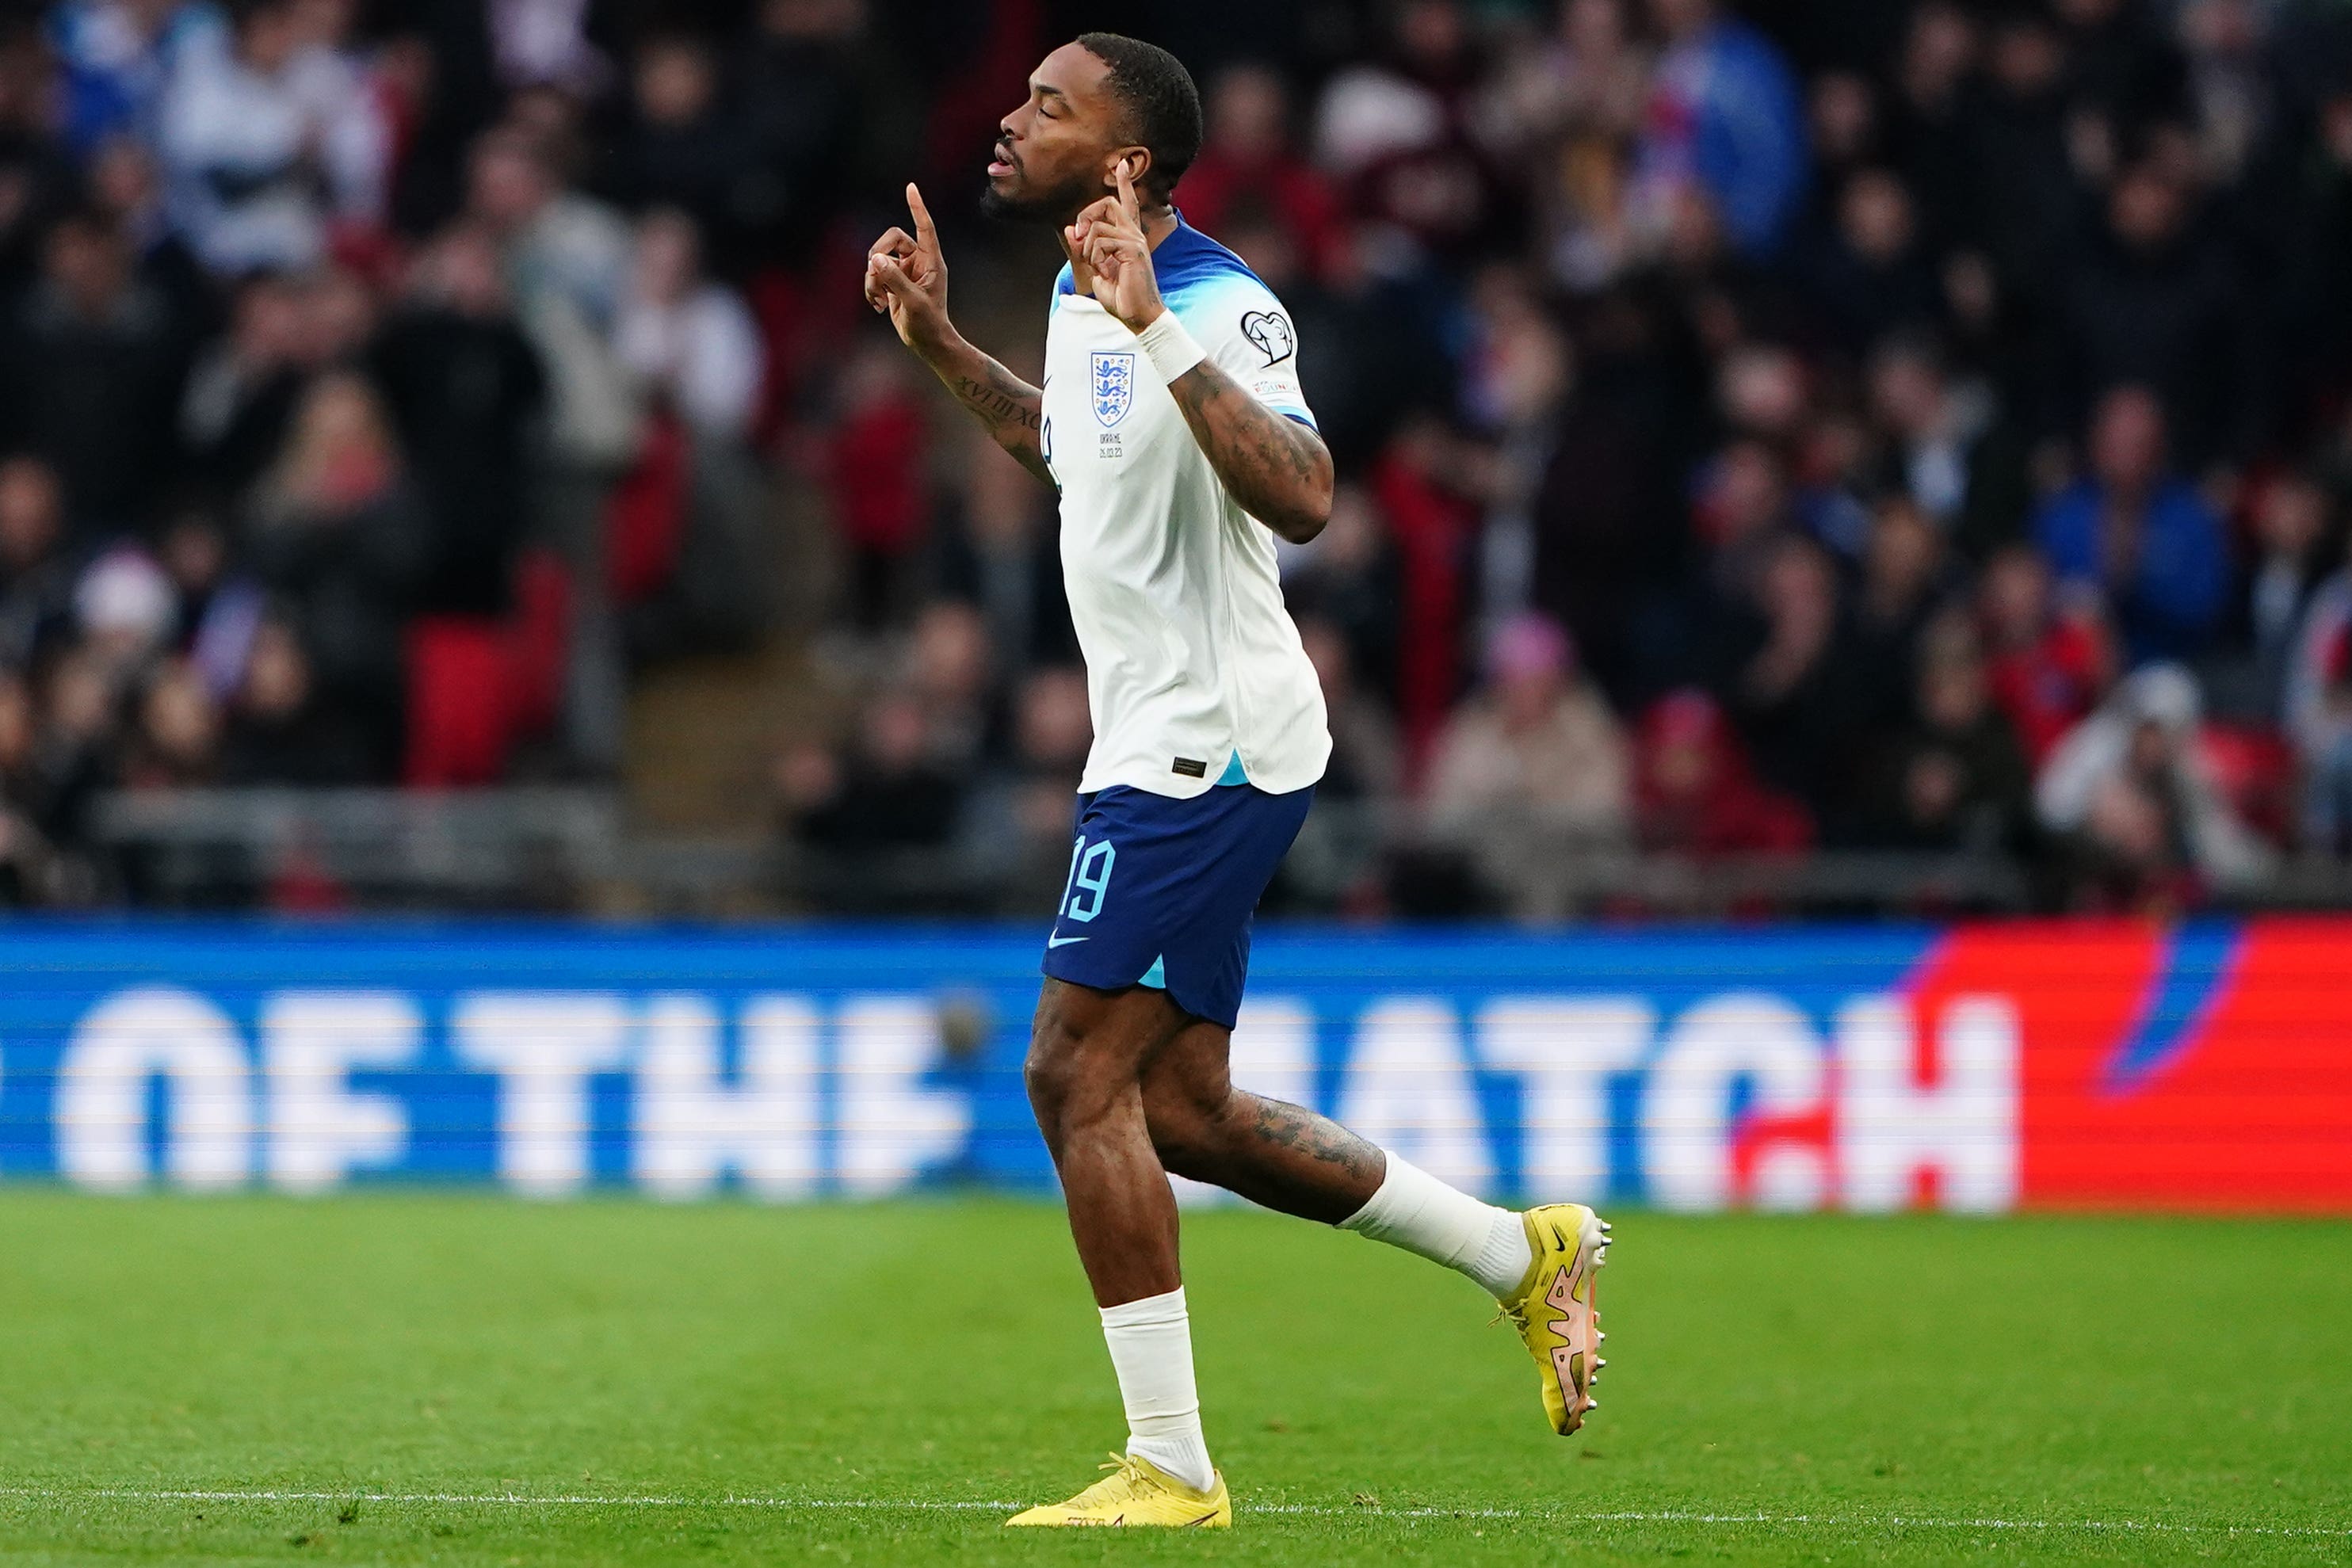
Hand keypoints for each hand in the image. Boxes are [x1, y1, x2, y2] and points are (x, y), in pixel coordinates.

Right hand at [866, 183, 950, 352]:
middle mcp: (918, 262)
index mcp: (932, 261)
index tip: (910, 187)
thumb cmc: (928, 323)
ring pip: (877, 259)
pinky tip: (879, 305)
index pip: (925, 228)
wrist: (926, 342)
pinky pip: (873, 275)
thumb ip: (894, 278)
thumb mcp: (912, 301)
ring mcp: (904, 271)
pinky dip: (871, 288)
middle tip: (875, 273)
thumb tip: (875, 258)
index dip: (917, 208)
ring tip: (881, 300)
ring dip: (873, 279)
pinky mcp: (893, 282)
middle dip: (878, 255)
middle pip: (891, 239)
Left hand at [1067, 159, 1163, 333]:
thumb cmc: (1122, 297)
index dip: (1124, 183)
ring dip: (1088, 249)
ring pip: (1098, 226)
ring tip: (1099, 268)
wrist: (1138, 317)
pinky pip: (1101, 242)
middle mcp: (1134, 234)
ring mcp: (1135, 240)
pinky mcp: (1133, 249)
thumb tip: (1071, 229)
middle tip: (1079, 236)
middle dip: (1086, 215)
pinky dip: (1096, 258)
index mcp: (1128, 237)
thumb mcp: (1095, 271)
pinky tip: (1106, 272)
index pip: (1127, 204)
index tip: (1123, 164)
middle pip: (1108, 202)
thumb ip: (1084, 250)